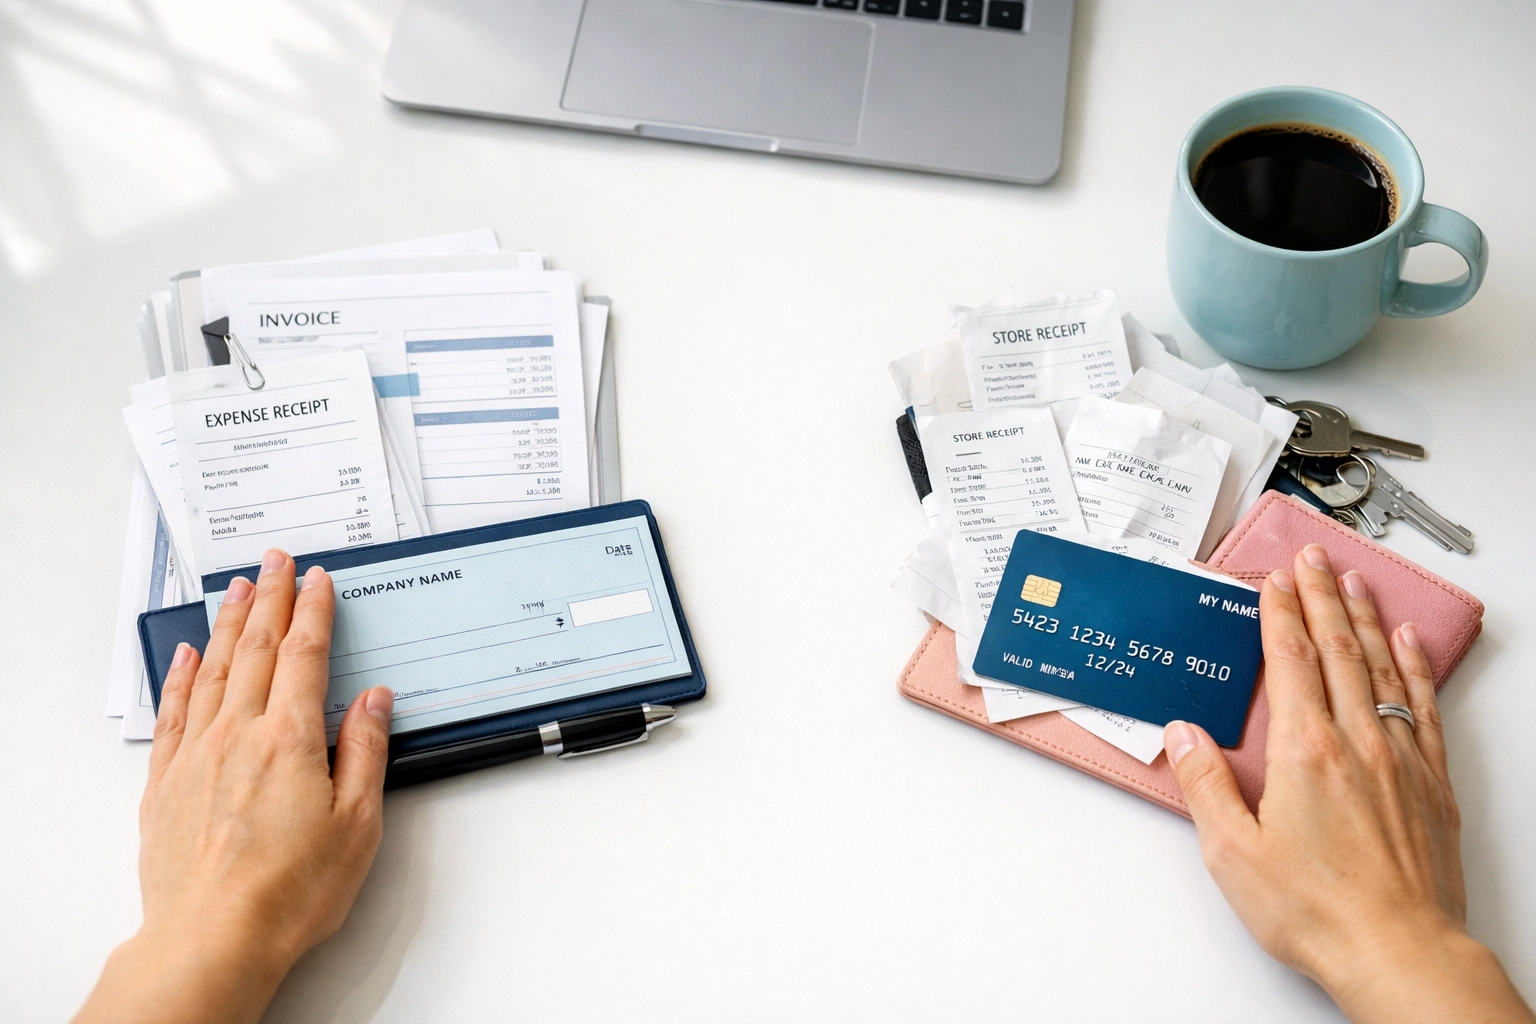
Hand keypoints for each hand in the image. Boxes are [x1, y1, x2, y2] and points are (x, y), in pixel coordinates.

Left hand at [75, 550, 394, 1023]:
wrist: (213, 939)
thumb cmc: (288, 892)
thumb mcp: (357, 823)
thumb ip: (365, 752)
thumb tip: (372, 700)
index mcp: (290, 739)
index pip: (304, 656)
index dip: (313, 611)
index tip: (319, 580)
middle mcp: (238, 735)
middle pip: (255, 648)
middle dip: (270, 598)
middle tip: (276, 561)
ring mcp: (196, 756)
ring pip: (213, 670)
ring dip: (228, 623)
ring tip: (238, 588)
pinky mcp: (166, 784)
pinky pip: (174, 711)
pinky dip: (182, 675)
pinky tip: (187, 655)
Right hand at [1163, 544, 1532, 1023]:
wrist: (1397, 951)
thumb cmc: (1316, 910)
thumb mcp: (1233, 852)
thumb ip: (1205, 784)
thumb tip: (1183, 734)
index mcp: (1304, 752)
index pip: (1290, 661)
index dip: (1279, 615)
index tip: (1272, 582)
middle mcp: (1356, 743)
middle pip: (1338, 649)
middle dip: (1320, 596)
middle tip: (1312, 557)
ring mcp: (1399, 760)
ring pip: (1383, 667)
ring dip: (1365, 618)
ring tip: (1354, 581)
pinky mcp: (1430, 784)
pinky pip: (1424, 706)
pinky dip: (1416, 667)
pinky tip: (1408, 645)